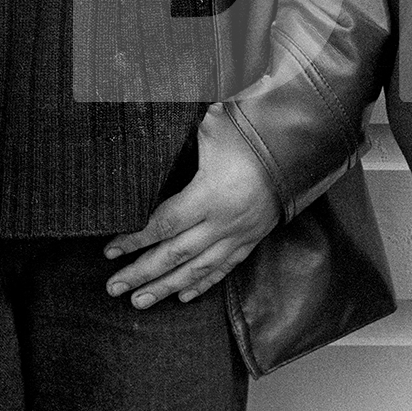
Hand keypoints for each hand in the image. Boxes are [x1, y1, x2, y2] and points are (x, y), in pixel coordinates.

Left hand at [104, 105, 281, 308]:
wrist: (301, 152)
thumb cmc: (252, 135)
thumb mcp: (215, 126)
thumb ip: (183, 128)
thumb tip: (150, 110)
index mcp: (209, 195)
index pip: (164, 224)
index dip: (135, 239)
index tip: (110, 249)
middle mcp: (222, 222)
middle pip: (174, 255)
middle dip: (141, 273)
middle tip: (113, 287)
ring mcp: (237, 235)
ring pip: (196, 270)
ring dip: (165, 288)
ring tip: (138, 301)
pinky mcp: (250, 240)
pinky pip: (222, 269)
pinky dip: (201, 285)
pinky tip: (182, 296)